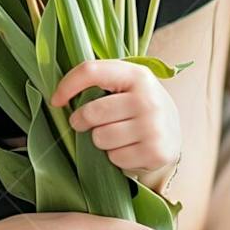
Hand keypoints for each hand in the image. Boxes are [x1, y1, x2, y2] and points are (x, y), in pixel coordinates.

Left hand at [50, 59, 181, 175]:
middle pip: (92, 112)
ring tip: (116, 135)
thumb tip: (57, 97)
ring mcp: (154, 126)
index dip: (67, 85)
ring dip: (101, 141)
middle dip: (82, 121)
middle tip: (87, 124)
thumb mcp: (124, 84)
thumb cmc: (137, 105)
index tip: (56, 100)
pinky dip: (115, 157)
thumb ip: (97, 81)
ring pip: (101, 138)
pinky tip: (129, 147)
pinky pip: (115, 158)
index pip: (91, 71)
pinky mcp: (156, 152)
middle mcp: (148, 98)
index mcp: (136, 74)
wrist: (173, 132)